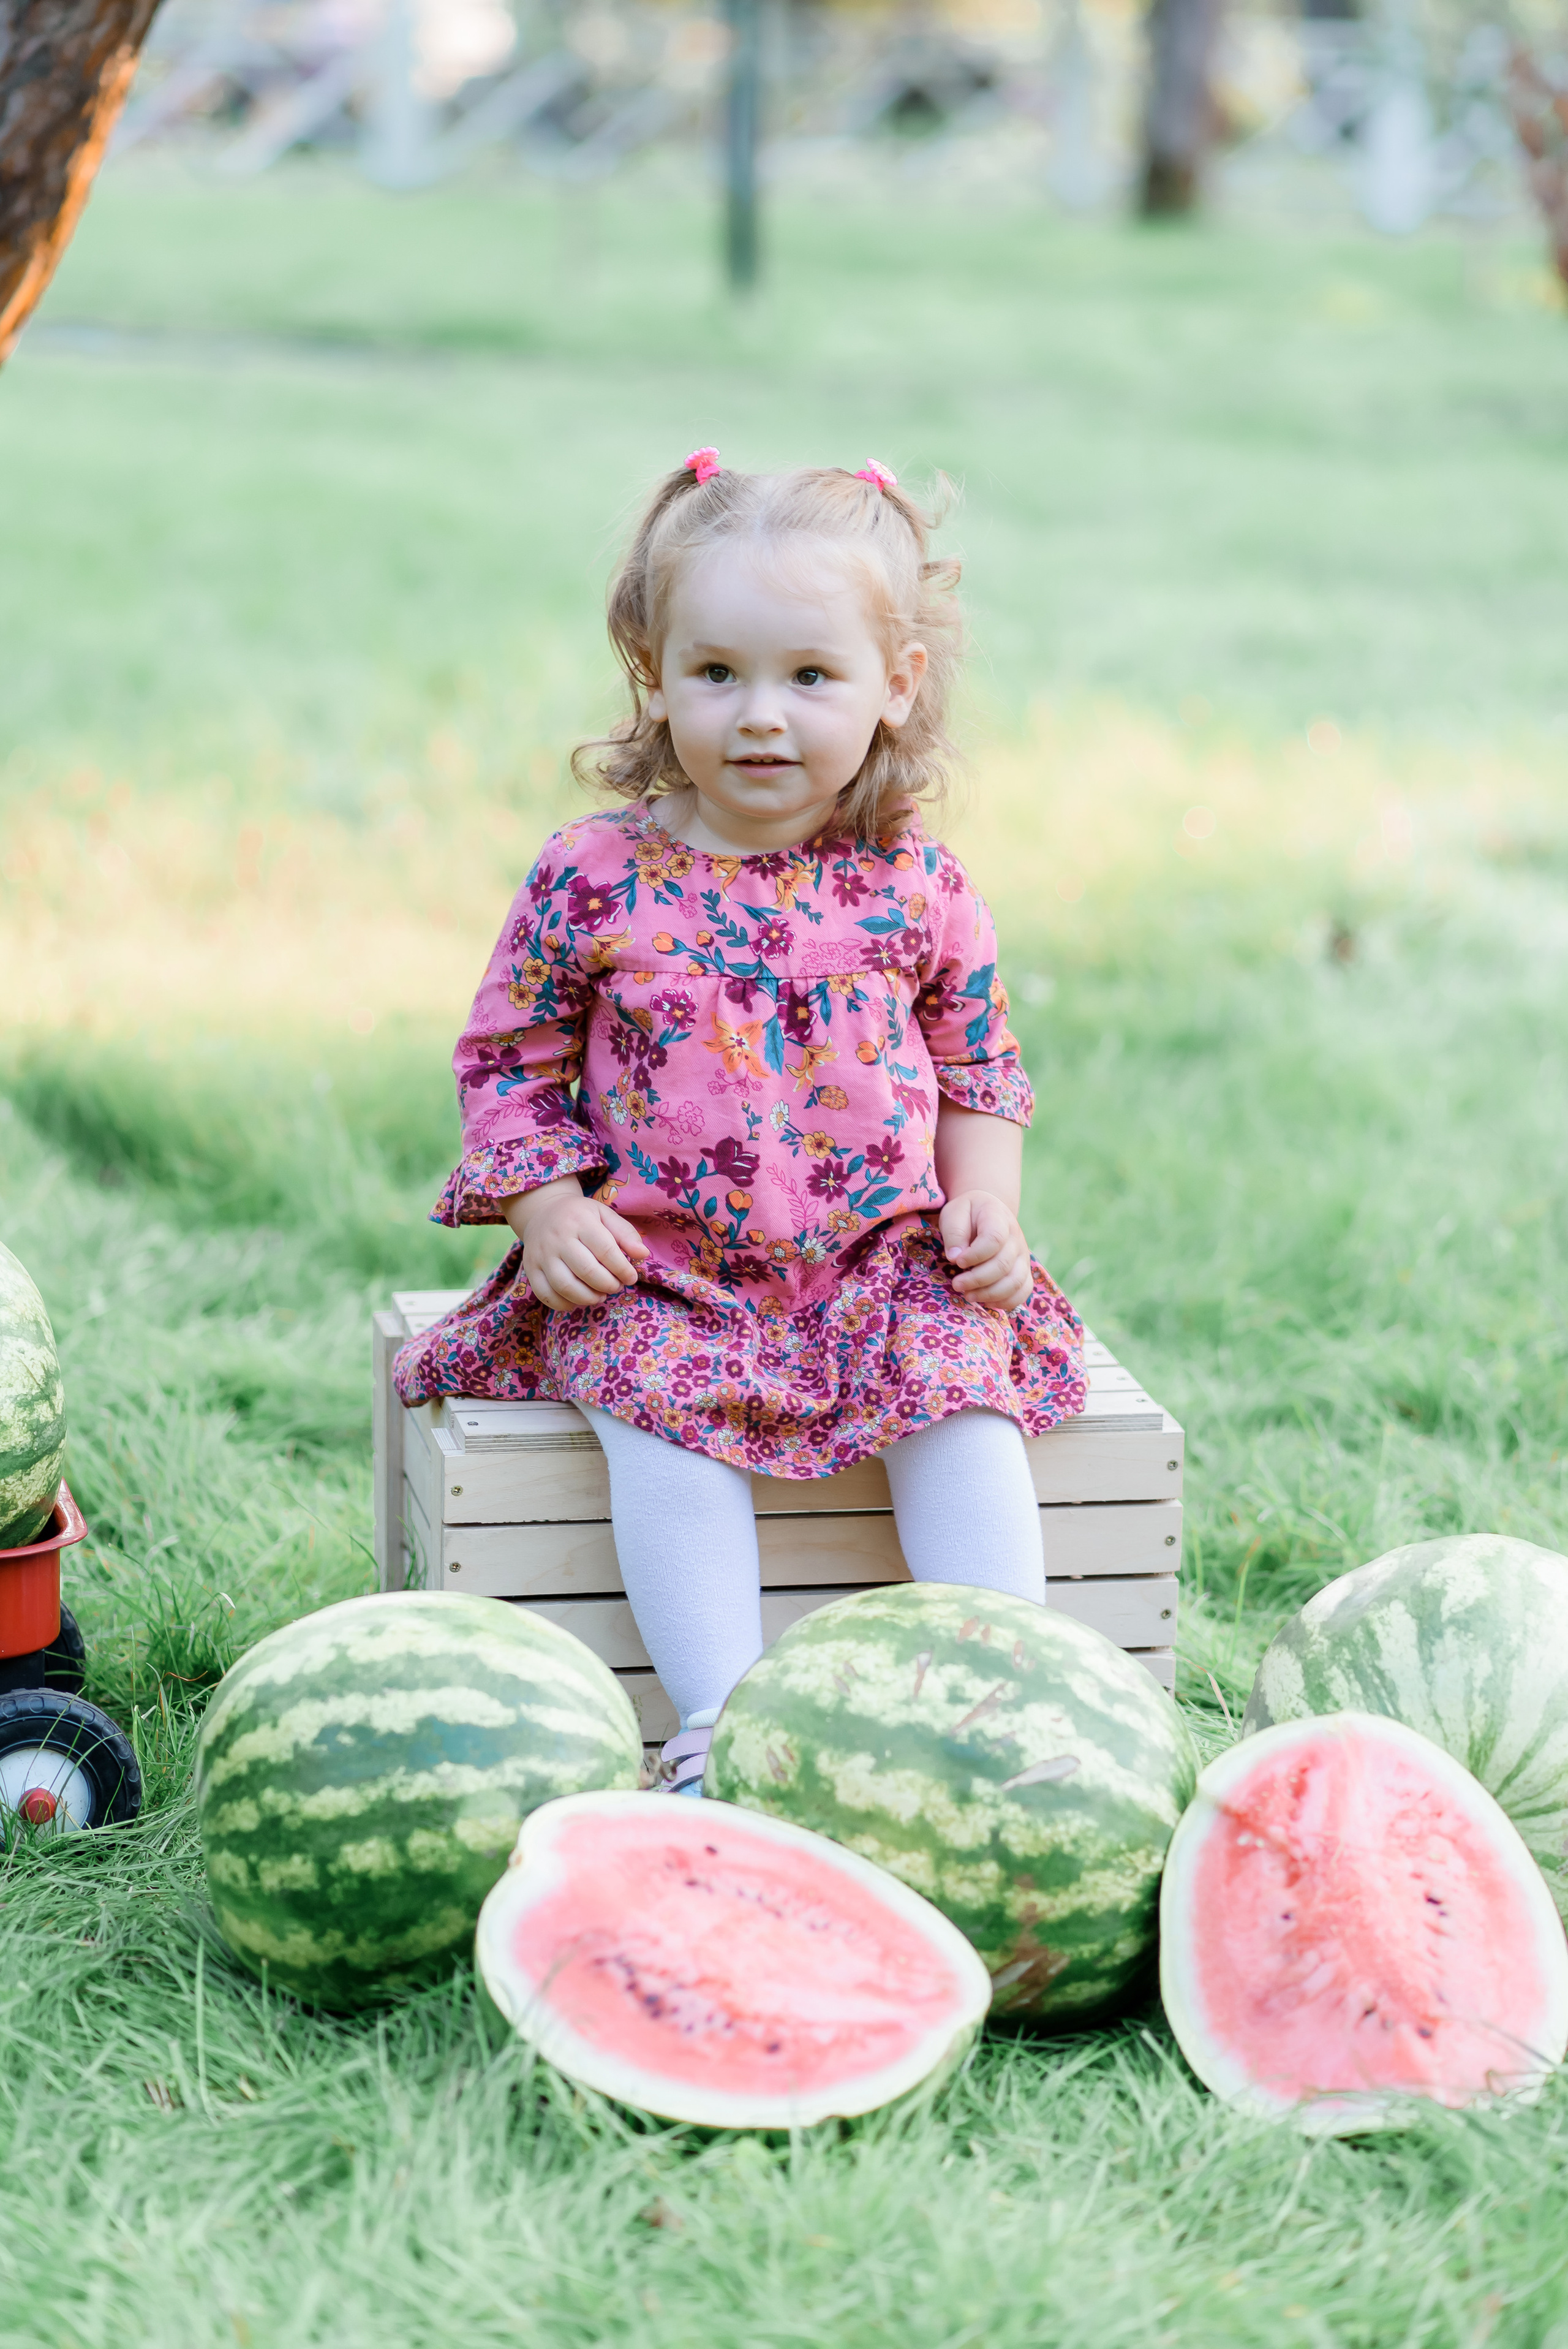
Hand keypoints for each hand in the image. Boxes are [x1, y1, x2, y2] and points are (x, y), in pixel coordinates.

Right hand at [504, 1181, 649, 1311]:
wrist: (542, 1211)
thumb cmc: (580, 1216)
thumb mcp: (604, 1215)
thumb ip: (625, 1234)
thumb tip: (643, 1255)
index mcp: (580, 1221)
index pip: (605, 1250)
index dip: (622, 1269)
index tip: (631, 1277)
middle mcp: (558, 1237)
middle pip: (587, 1271)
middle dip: (608, 1285)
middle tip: (616, 1287)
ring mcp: (541, 1254)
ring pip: (565, 1286)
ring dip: (588, 1298)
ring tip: (600, 1295)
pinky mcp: (530, 1269)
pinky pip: (546, 1294)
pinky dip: (565, 1304)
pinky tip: (578, 1300)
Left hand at [939, 1189, 1032, 1314]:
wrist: (986, 1212)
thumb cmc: (967, 1214)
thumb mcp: (954, 1213)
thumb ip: (954, 1232)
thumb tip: (955, 1258)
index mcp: (998, 1217)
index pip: (994, 1239)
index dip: (975, 1255)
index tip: (957, 1261)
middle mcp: (1016, 1237)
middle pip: (1003, 1265)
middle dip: (977, 1280)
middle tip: (957, 1284)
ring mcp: (1022, 1255)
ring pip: (1015, 1282)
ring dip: (990, 1294)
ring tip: (969, 1295)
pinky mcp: (1023, 1270)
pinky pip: (1023, 1291)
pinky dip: (1006, 1301)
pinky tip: (986, 1302)